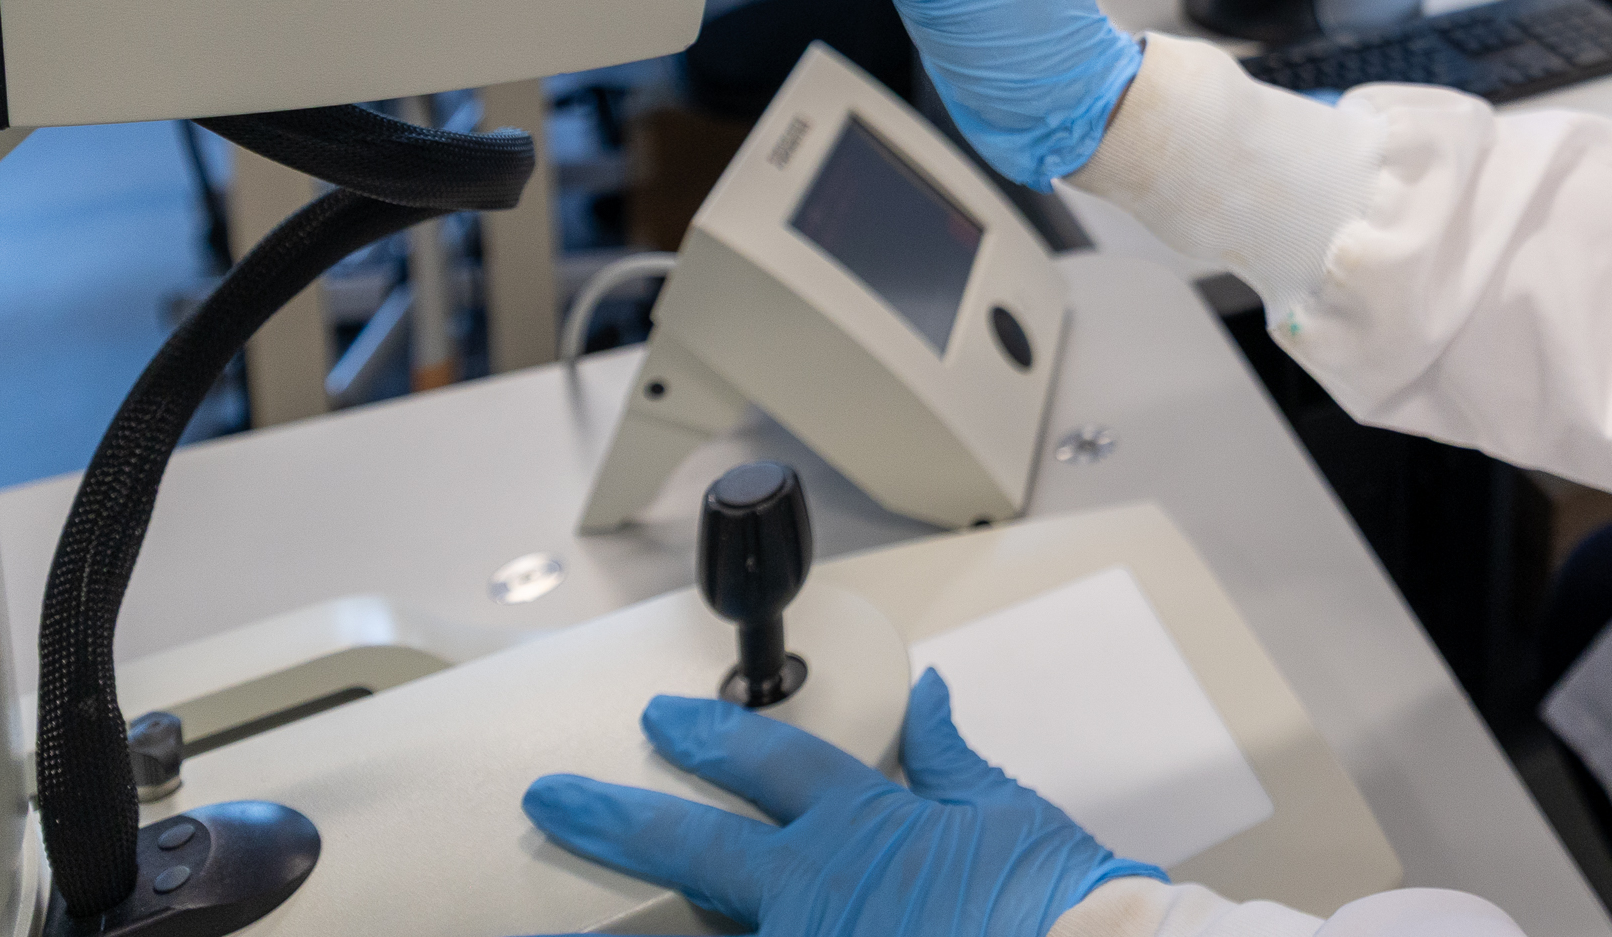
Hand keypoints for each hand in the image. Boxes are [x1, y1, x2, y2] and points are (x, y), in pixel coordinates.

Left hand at [521, 672, 1158, 936]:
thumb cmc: (1056, 903)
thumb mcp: (1005, 813)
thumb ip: (951, 758)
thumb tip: (929, 697)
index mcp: (863, 828)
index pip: (767, 764)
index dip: (707, 734)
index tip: (659, 718)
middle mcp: (816, 892)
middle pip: (694, 847)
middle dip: (615, 817)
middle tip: (555, 799)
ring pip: (702, 929)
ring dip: (627, 928)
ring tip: (558, 920)